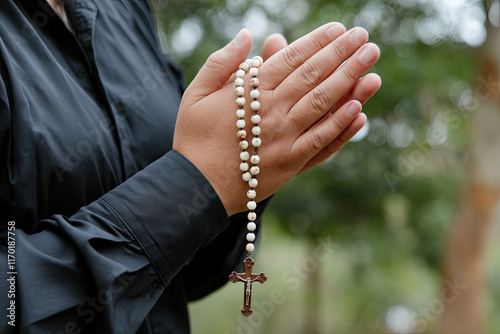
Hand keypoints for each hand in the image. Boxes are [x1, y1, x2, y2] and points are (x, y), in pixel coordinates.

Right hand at [173, 23, 380, 215]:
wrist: (196, 186)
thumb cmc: (194, 139)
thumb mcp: (196, 94)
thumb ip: (221, 63)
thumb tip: (247, 35)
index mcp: (251, 93)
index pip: (291, 60)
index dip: (317, 42)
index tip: (339, 29)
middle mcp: (273, 112)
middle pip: (313, 77)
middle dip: (342, 55)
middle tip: (366, 38)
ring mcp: (285, 138)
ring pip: (323, 105)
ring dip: (350, 83)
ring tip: (372, 66)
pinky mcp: (291, 163)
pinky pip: (321, 142)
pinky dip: (341, 127)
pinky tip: (359, 111)